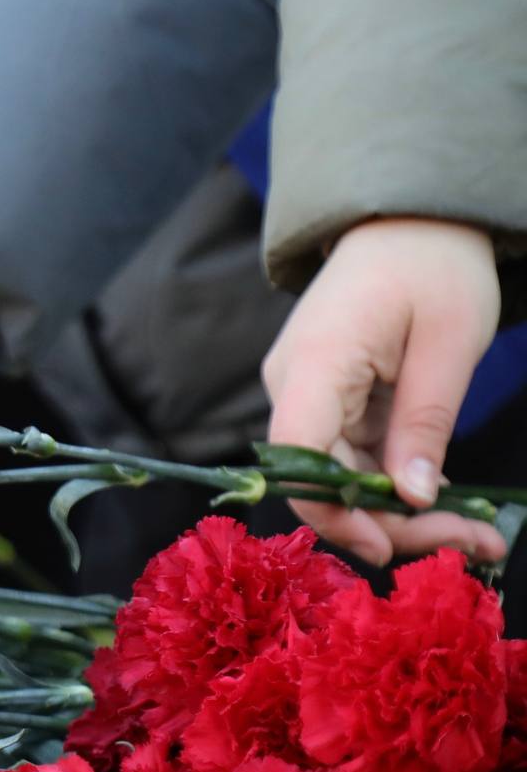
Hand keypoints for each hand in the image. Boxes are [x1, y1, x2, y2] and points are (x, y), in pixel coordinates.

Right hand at [262, 217, 505, 563]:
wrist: (406, 222)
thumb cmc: (432, 266)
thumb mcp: (448, 345)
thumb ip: (425, 422)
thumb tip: (410, 498)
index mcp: (314, 365)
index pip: (299, 458)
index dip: (335, 512)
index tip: (392, 548)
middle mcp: (294, 386)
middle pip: (323, 479)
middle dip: (394, 523)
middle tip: (476, 547)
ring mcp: (308, 394)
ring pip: (341, 477)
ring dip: (401, 511)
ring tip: (476, 536)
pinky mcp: (329, 399)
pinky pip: (353, 457)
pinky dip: (396, 485)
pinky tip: (447, 502)